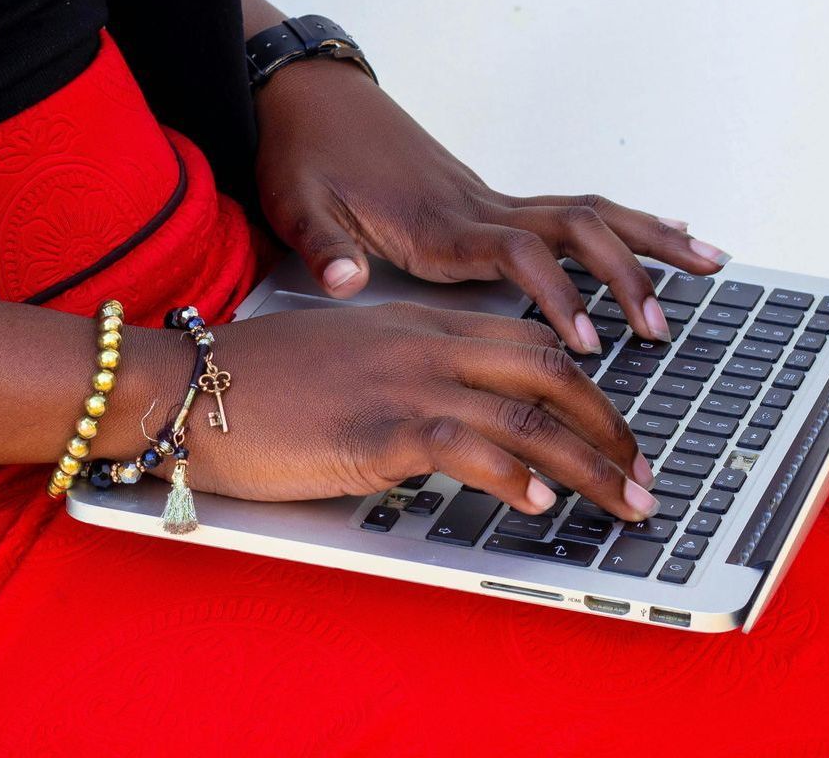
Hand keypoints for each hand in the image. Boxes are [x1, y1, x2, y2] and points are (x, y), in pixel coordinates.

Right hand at [181, 301, 659, 519]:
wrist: (186, 383)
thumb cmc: (254, 379)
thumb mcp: (345, 359)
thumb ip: (402, 374)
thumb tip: (446, 420)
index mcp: (416, 324)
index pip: (526, 342)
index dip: (585, 385)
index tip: (613, 428)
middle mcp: (422, 344)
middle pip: (547, 370)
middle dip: (608, 424)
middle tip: (642, 473)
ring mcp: (402, 382)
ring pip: (526, 414)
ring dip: (589, 463)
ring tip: (625, 502)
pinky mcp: (375, 428)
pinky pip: (466, 447)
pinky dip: (512, 477)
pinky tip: (538, 504)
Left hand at [253, 58, 732, 353]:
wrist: (306, 94)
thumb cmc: (302, 151)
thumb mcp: (297, 203)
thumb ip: (325, 247)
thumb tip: (344, 283)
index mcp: (437, 220)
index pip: (517, 253)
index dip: (556, 294)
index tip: (586, 341)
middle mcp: (476, 205)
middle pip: (575, 228)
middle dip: (627, 273)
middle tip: (664, 324)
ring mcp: (488, 197)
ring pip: (587, 212)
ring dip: (649, 237)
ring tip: (710, 261)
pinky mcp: (487, 197)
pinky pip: (571, 208)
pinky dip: (623, 222)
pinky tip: (660, 233)